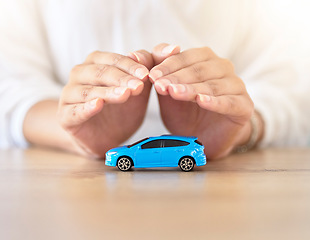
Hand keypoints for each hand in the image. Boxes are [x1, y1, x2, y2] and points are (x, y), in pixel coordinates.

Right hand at [57, 50, 153, 157]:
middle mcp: (80, 75)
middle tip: (140, 86)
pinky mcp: (65, 116)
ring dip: (107, 91)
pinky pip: (74, 110)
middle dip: (121, 78)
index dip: (130, 65)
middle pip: (99, 72)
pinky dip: (86, 107)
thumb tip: (173, 48)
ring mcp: (70, 95)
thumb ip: (152, 66)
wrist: (105, 136)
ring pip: (87, 90)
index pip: (113, 59)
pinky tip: (98, 105)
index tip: (147, 74)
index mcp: (95, 64)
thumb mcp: (140, 86)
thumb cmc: (121, 108)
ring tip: (125, 95)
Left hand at [150, 43, 253, 158]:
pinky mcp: (244, 106)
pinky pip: (230, 102)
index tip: (152, 76)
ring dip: (192, 88)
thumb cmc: (186, 110)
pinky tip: (202, 101)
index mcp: (206, 59)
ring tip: (175, 92)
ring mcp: (236, 86)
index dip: (168, 65)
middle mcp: (223, 69)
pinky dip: (215, 102)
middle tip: (160, 86)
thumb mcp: (170, 88)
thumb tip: (165, 49)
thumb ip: (164, 67)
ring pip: (213, 85)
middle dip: (177, 77)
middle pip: (199, 70)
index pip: (187, 57)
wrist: (204, 135)